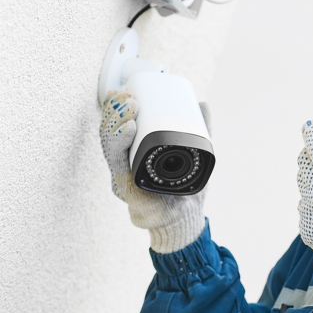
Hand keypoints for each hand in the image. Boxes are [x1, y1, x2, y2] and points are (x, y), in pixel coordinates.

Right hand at [100, 90, 206, 252]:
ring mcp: (122, 174)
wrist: (185, 220)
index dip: (119, 107)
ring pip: (110, 143)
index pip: (120, 124)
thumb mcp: (195, 154)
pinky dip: (120, 142)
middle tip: (130, 96)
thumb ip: (200, 129)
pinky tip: (129, 128)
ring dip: (116, 120)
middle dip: (116, 109)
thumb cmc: (186, 190)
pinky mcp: (126, 186)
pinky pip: (117, 162)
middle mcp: (124, 161)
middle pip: (111, 130)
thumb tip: (202, 103)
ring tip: (131, 106)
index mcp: (136, 151)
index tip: (129, 91)